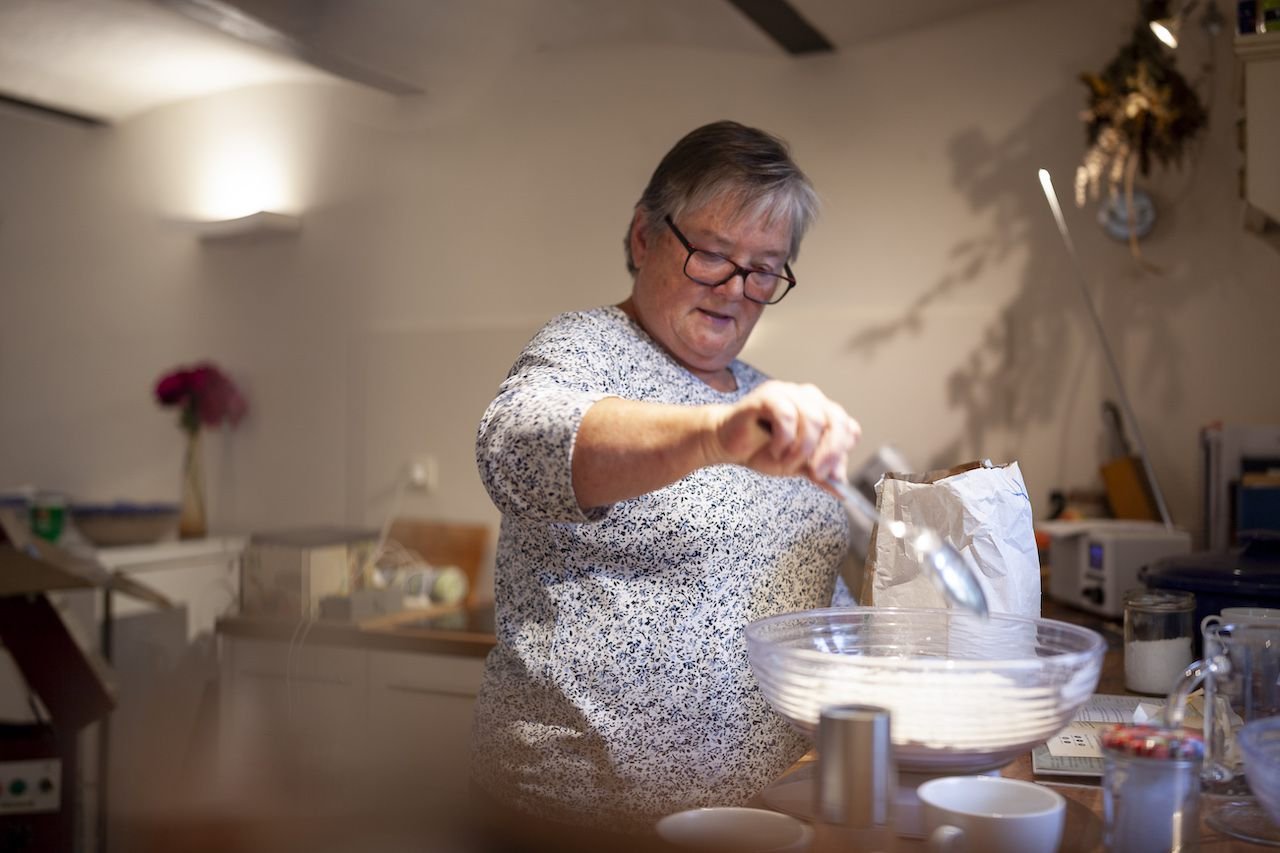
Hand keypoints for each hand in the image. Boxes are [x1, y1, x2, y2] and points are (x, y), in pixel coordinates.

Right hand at [710, 380, 860, 486]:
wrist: (728, 444)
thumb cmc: (762, 450)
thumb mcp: (797, 466)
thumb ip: (819, 474)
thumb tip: (842, 489)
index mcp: (822, 411)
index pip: (848, 428)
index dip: (842, 453)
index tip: (830, 477)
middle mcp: (809, 397)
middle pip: (836, 421)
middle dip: (829, 452)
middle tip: (816, 474)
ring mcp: (789, 392)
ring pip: (813, 419)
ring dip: (800, 449)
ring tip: (783, 460)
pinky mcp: (768, 395)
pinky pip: (787, 414)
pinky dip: (784, 438)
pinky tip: (774, 448)